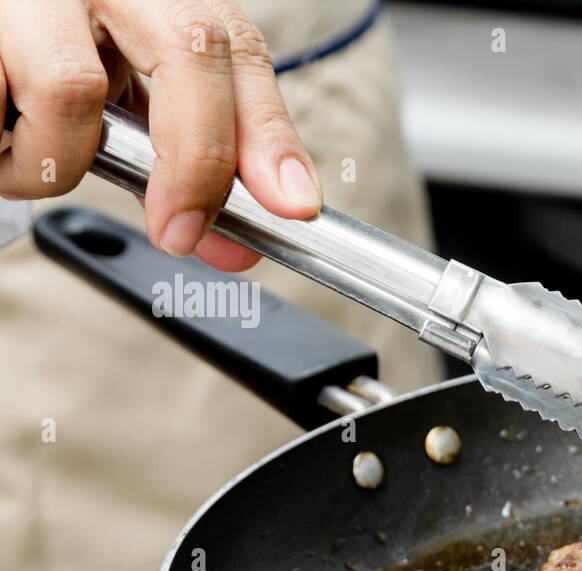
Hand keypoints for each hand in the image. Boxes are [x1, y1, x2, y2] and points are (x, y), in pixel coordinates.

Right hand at [0, 0, 322, 270]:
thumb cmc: (39, 54)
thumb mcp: (117, 93)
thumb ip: (175, 166)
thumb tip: (230, 248)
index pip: (240, 51)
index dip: (273, 134)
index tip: (294, 206)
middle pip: (191, 51)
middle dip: (197, 162)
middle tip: (180, 234)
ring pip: (73, 88)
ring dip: (55, 160)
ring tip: (25, 160)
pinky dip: (0, 147)